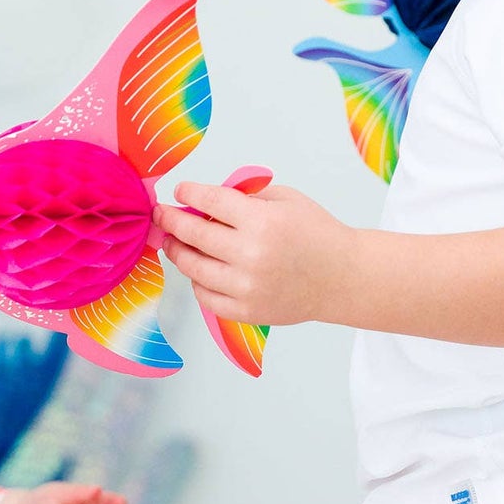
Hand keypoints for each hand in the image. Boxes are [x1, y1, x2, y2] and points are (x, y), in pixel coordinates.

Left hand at [155, 180, 355, 325]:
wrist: (342, 278)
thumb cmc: (316, 235)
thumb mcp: (286, 199)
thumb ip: (245, 197)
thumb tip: (203, 201)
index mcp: (262, 222)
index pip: (210, 202)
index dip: (188, 193)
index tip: (180, 191)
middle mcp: (251, 255)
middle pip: (193, 235)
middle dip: (171, 221)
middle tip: (162, 215)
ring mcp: (247, 288)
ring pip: (193, 268)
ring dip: (179, 252)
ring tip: (175, 243)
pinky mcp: (247, 312)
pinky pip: (205, 296)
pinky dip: (197, 282)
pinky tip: (199, 270)